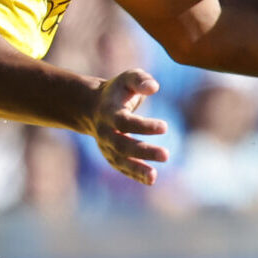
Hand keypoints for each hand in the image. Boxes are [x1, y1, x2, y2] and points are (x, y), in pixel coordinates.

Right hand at [85, 69, 169, 184]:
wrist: (92, 106)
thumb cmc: (118, 90)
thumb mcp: (128, 78)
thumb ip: (140, 80)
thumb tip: (154, 87)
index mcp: (109, 112)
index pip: (125, 122)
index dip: (143, 126)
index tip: (165, 127)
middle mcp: (105, 132)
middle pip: (122, 145)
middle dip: (143, 151)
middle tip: (166, 155)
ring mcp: (106, 146)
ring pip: (119, 161)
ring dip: (136, 170)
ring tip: (154, 176)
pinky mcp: (110, 155)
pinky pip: (122, 167)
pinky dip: (134, 175)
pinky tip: (151, 180)